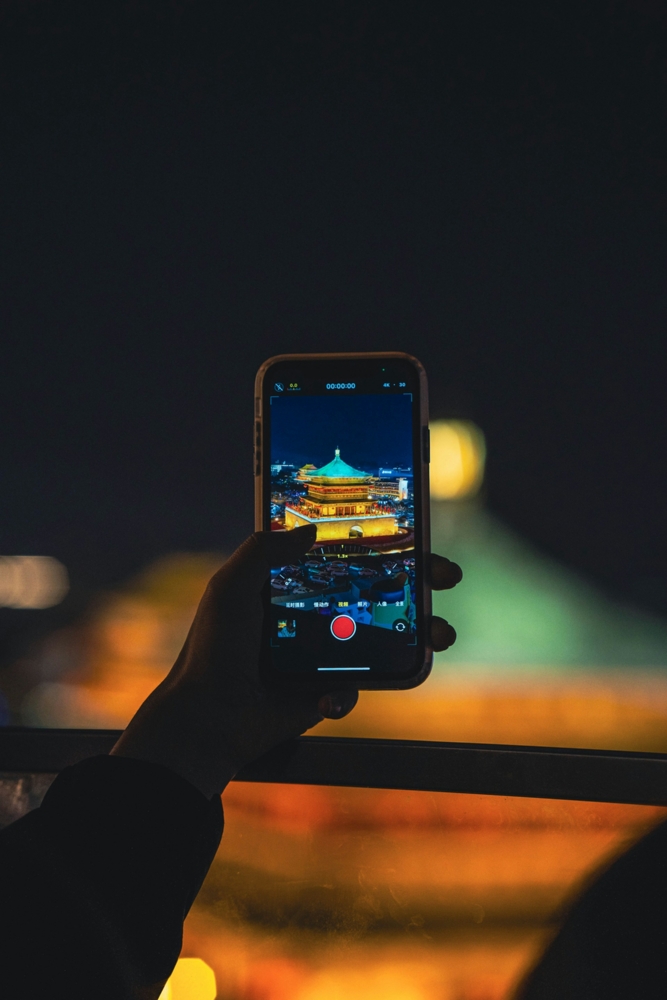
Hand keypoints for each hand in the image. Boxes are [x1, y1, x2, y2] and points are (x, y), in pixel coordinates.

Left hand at [111, 525, 460, 797]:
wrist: (209, 717)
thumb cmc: (214, 648)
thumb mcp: (230, 586)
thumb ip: (264, 550)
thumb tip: (310, 531)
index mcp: (293, 584)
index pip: (347, 555)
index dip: (383, 543)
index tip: (416, 532)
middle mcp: (316, 614)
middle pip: (380, 591)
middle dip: (421, 582)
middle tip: (446, 575)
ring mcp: (327, 652)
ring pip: (386, 638)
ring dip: (422, 633)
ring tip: (441, 634)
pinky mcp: (329, 690)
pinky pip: (356, 687)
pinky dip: (347, 692)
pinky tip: (326, 697)